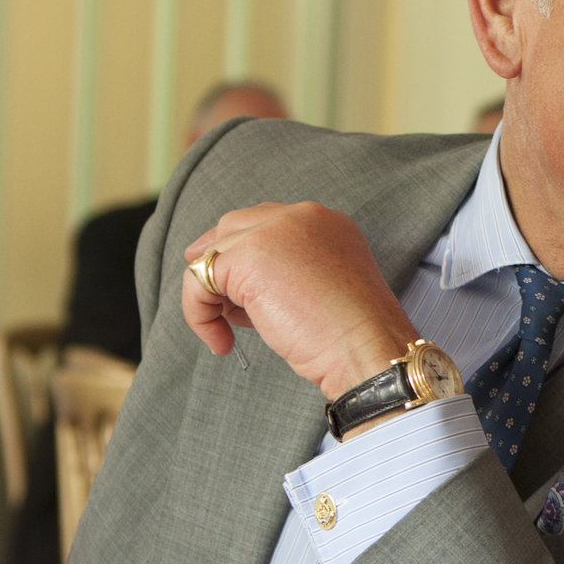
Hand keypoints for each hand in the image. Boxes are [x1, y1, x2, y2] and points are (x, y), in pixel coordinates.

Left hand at [181, 203, 417, 399]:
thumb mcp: (322, 289)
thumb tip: (236, 287)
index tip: (247, 302)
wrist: (365, 348)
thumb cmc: (352, 335)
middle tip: (223, 310)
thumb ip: (287, 272)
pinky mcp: (247, 255)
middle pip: (232, 228)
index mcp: (325, 221)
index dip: (248, 261)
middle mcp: (300, 215)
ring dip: (210, 296)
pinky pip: (198, 279)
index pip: (265, 224)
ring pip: (211, 254)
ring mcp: (272, 230)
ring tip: (230, 331)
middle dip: (221, 268)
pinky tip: (221, 342)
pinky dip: (199, 315)